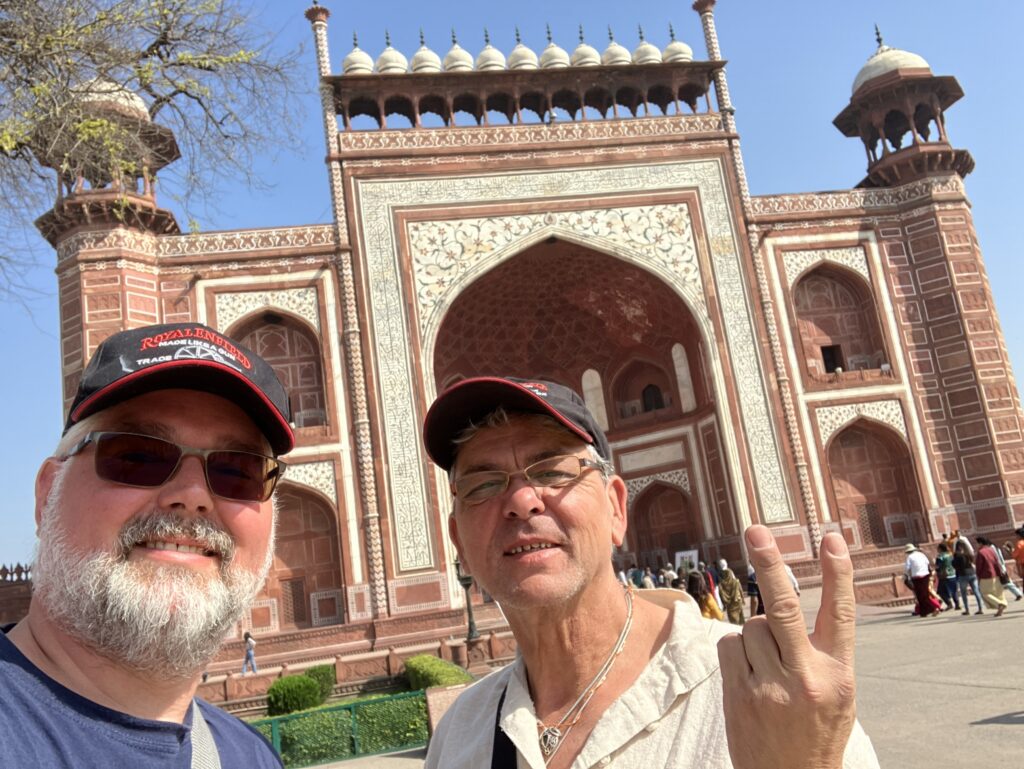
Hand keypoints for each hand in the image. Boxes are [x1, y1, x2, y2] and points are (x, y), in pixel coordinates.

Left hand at [718, 525, 855, 768]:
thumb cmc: (815, 730)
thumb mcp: (837, 693)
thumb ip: (817, 650)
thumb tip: (779, 603)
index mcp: (839, 674)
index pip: (841, 615)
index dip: (838, 574)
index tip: (834, 538)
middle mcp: (807, 678)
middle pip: (784, 608)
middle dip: (770, 565)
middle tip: (756, 530)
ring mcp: (771, 688)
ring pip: (752, 626)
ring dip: (756, 635)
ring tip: (768, 668)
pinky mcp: (740, 696)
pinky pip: (731, 645)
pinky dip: (737, 650)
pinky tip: (748, 675)